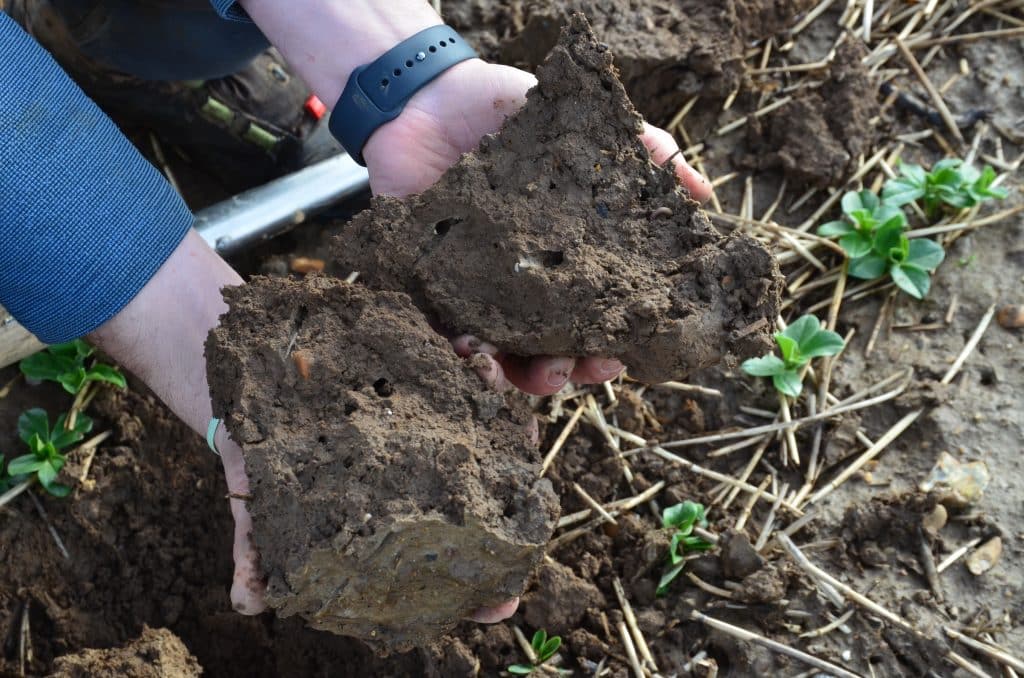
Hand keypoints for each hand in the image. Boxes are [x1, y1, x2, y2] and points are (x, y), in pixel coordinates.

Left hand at [363, 59, 712, 395]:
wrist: (429, 99)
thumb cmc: (512, 115)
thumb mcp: (587, 129)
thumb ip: (646, 152)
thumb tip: (704, 193)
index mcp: (568, 259)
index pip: (597, 318)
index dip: (613, 344)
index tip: (622, 354)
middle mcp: (525, 284)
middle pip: (552, 347)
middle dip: (568, 370)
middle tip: (574, 369)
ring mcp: (478, 290)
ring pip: (504, 353)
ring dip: (520, 376)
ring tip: (534, 377)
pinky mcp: (431, 285)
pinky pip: (446, 331)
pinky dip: (462, 350)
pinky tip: (473, 352)